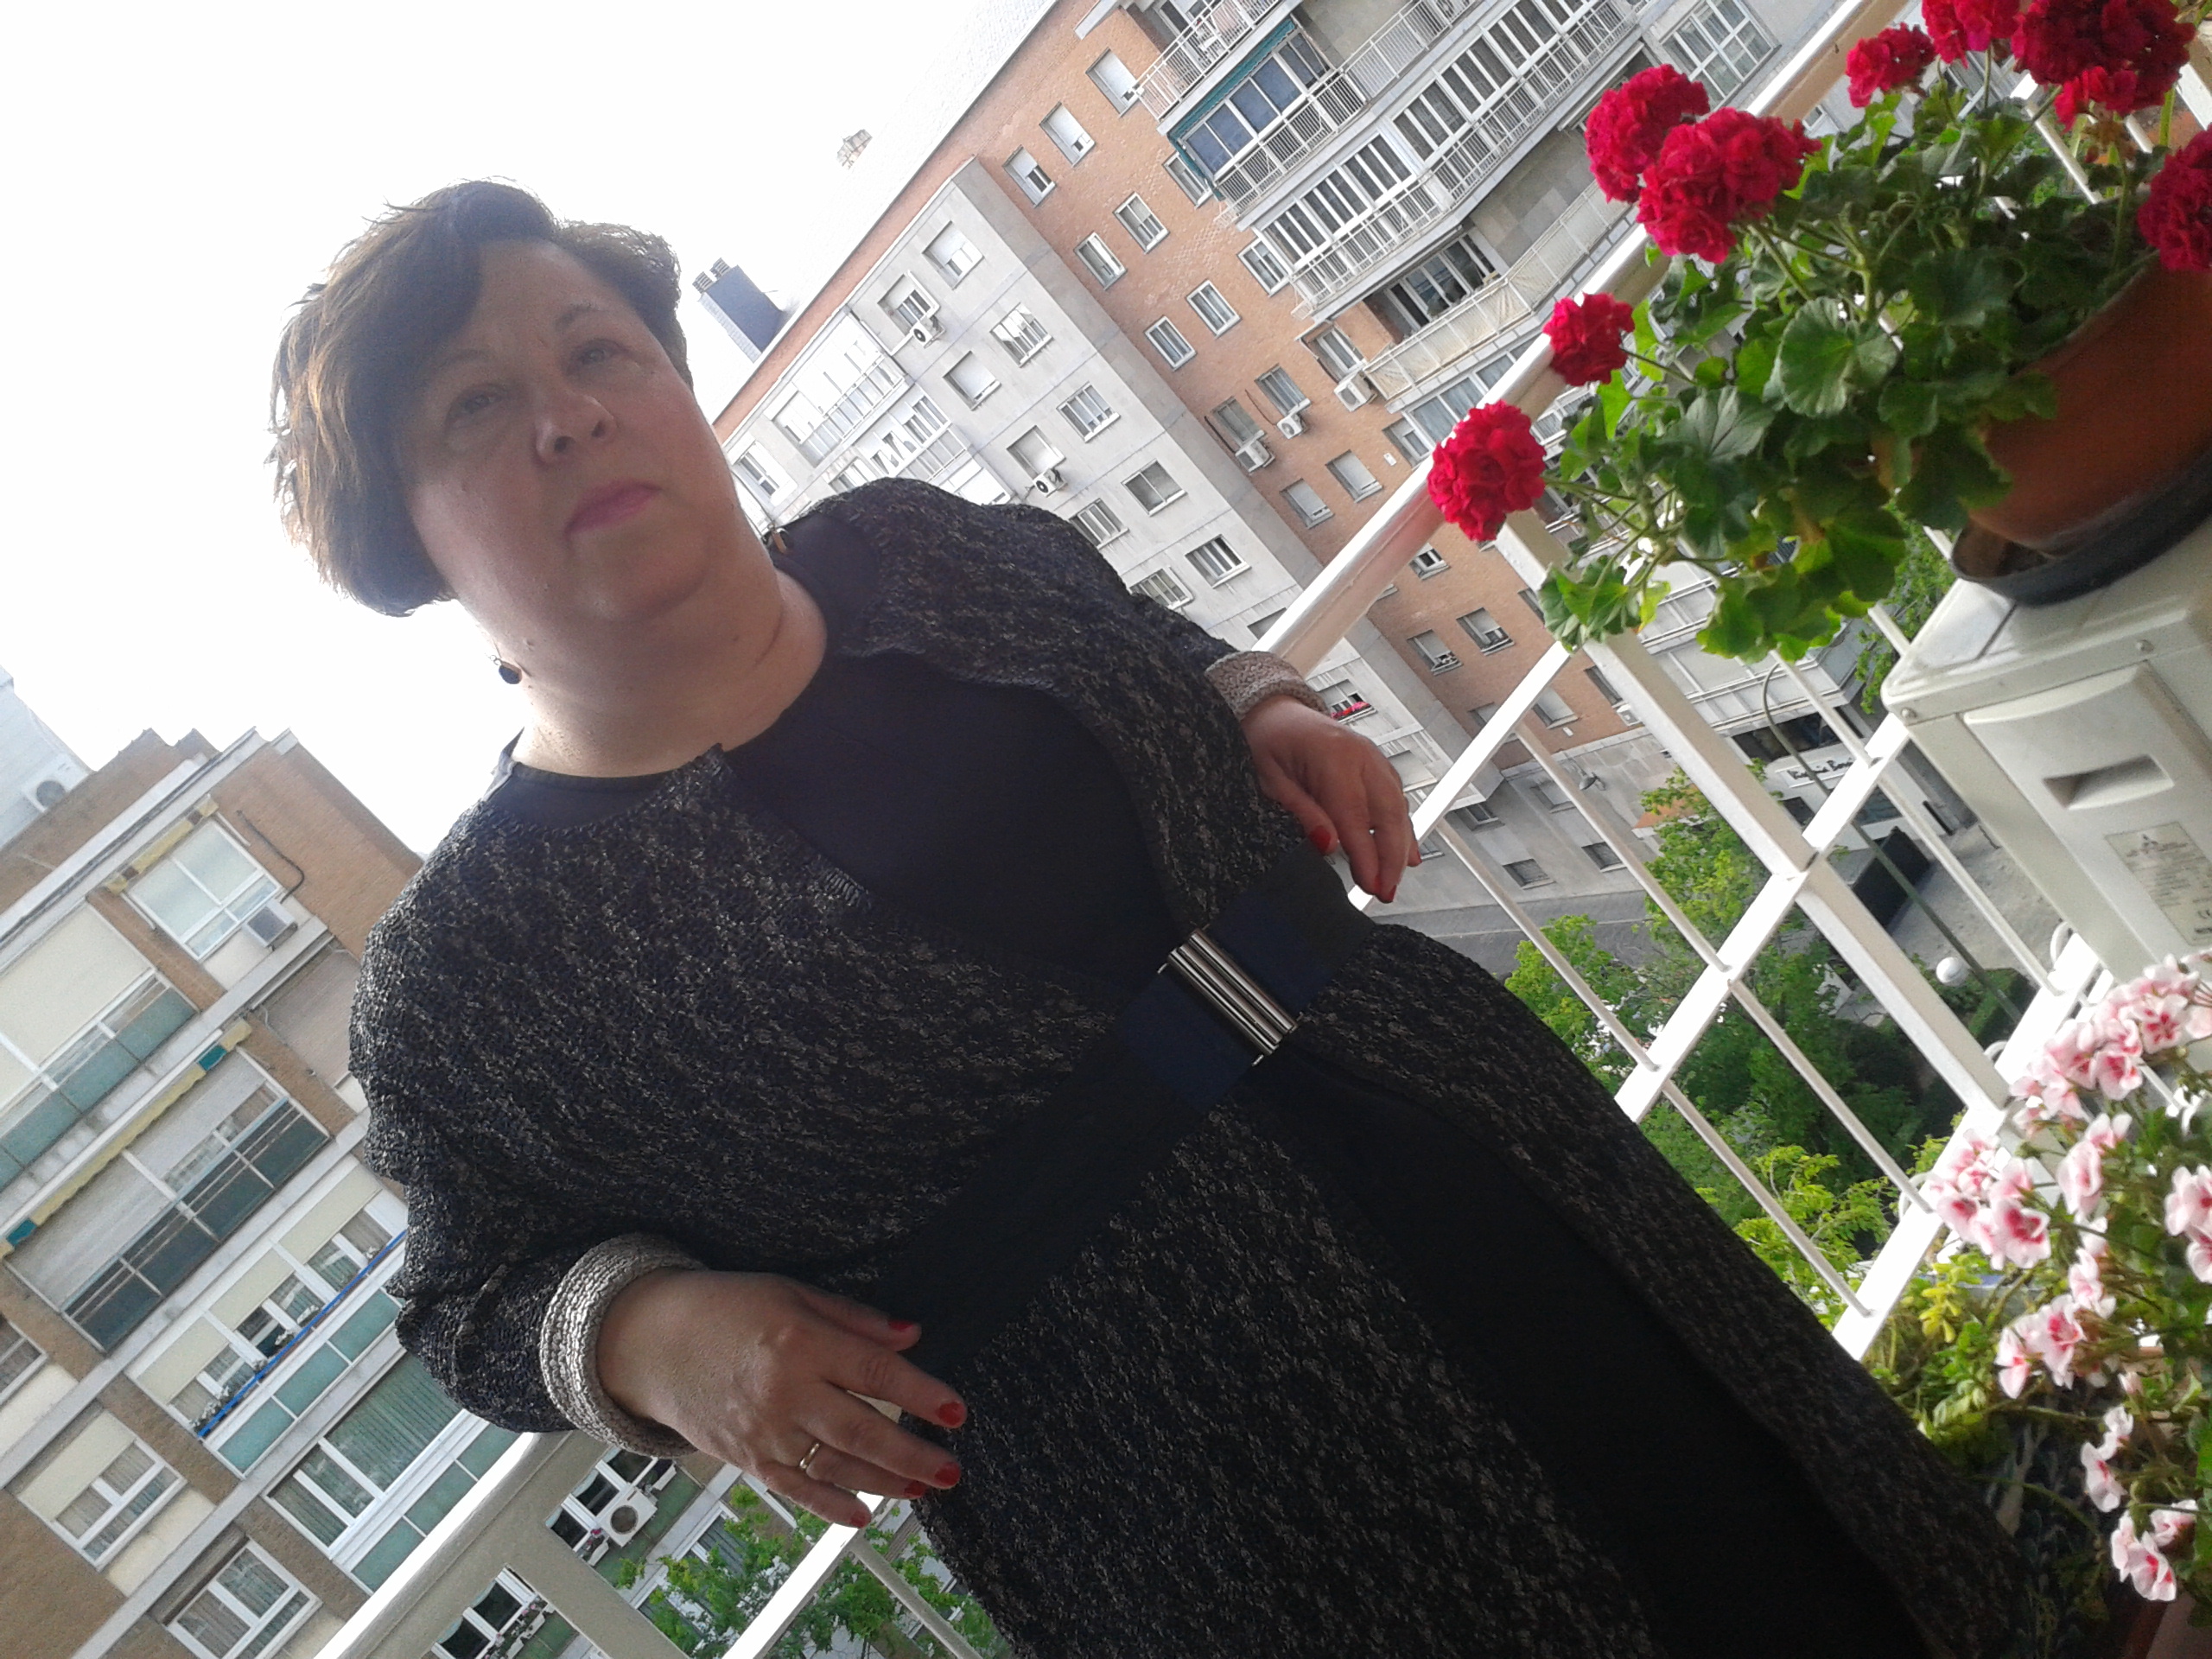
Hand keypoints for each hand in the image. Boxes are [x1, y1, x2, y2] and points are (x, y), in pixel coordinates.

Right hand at [597, 1268, 966, 1527]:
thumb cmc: (727, 1308)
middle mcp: (784, 1392)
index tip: (955, 1410)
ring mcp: (764, 1431)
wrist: (652, 1342)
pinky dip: (830, 1505)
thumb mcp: (792, 1293)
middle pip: (862, 1429)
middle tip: (951, 1470)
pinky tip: (862, 1515)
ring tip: (923, 1489)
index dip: (920, 1393)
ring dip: (884, 1482)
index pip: (875, 1371)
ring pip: (835, 1465)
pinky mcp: (746, 1458)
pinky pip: (796, 1489)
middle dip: (913, 1454)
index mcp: (800, 1342)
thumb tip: (911, 1335)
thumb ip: (854, 1319)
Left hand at [1239, 694, 1418, 901]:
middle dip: (1391, 858)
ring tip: (1393, 880)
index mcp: (1333, 755)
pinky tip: (1407, 852)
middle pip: (1388, 813)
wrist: (1274, 712)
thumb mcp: (1270, 780)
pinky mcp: (1375, 765)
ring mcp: (1372, 758)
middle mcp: (1361, 755)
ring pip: (1397, 807)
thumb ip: (1302, 811)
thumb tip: (1327, 844)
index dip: (1367, 854)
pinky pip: (1395, 799)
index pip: (1356, 815)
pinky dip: (1402, 827)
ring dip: (1400, 846)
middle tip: (1385, 891)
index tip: (1371, 884)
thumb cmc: (1268, 741)